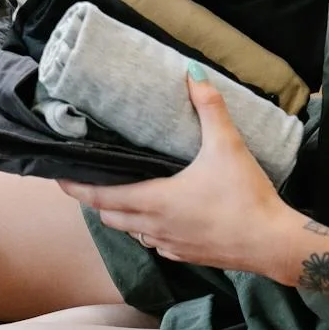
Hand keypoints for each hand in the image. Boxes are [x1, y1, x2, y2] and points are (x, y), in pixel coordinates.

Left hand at [59, 68, 308, 283]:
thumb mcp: (227, 146)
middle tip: (90, 183)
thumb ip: (209, 109)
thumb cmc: (244, 196)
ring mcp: (168, 245)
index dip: (76, 188)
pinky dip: (147, 230)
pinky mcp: (185, 256)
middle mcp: (153, 226)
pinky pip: (155, 243)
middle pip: (110, 216)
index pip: (101, 197)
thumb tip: (193, 73)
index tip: (58, 179)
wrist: (270, 243)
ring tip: (123, 196)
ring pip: (132, 231)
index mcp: (154, 201)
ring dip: (122, 216)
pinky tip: (159, 219)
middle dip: (97, 201)